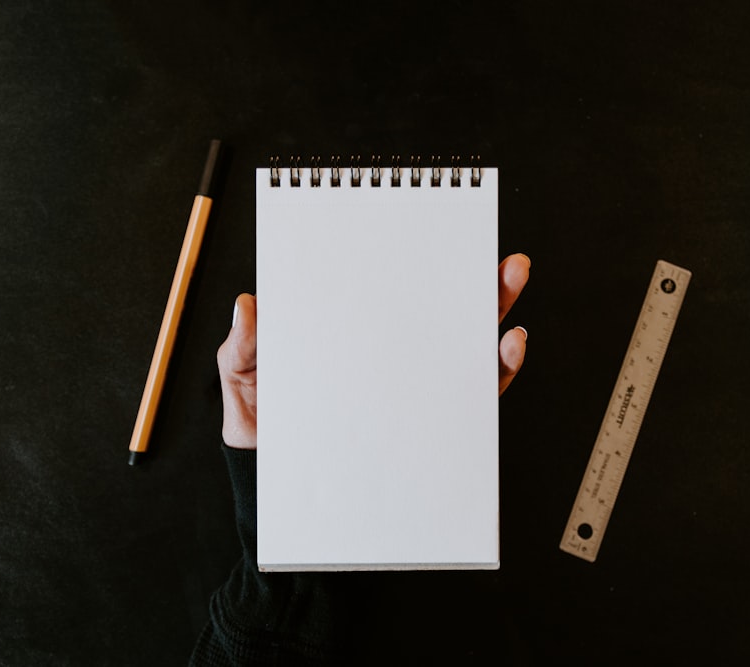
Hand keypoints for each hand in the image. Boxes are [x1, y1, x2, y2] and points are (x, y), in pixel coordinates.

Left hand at [217, 253, 530, 448]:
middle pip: (444, 311)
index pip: (392, 288)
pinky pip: (471, 398)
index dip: (418, 259)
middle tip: (505, 260)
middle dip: (482, 281)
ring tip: (507, 286)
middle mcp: (392, 355)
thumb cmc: (263, 423)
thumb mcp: (242, 377)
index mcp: (354, 332)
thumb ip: (242, 345)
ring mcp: (412, 388)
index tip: (439, 230)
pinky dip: (496, 371)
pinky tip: (505, 349)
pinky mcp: (425, 425)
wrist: (275, 484)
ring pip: (468, 347)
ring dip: (497, 315)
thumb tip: (249, 304)